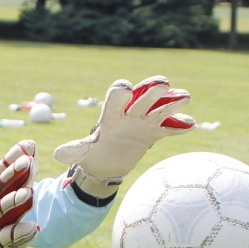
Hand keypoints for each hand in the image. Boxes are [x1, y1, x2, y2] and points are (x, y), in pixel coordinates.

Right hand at [0, 141, 39, 247]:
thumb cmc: (9, 218)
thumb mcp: (18, 191)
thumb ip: (25, 171)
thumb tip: (30, 144)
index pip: (1, 172)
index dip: (11, 158)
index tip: (27, 146)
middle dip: (11, 174)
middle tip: (28, 162)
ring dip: (13, 201)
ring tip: (30, 192)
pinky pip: (7, 239)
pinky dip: (19, 234)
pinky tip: (33, 228)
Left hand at [53, 76, 193, 194]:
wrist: (106, 164)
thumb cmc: (92, 154)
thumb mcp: (82, 153)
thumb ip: (74, 150)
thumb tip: (57, 154)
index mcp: (110, 116)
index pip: (115, 99)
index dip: (120, 94)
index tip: (126, 90)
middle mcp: (129, 115)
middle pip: (142, 98)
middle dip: (151, 90)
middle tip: (162, 84)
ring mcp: (143, 123)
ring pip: (159, 109)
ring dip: (172, 103)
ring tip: (186, 97)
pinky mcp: (153, 134)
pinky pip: (168, 129)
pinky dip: (178, 127)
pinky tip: (190, 125)